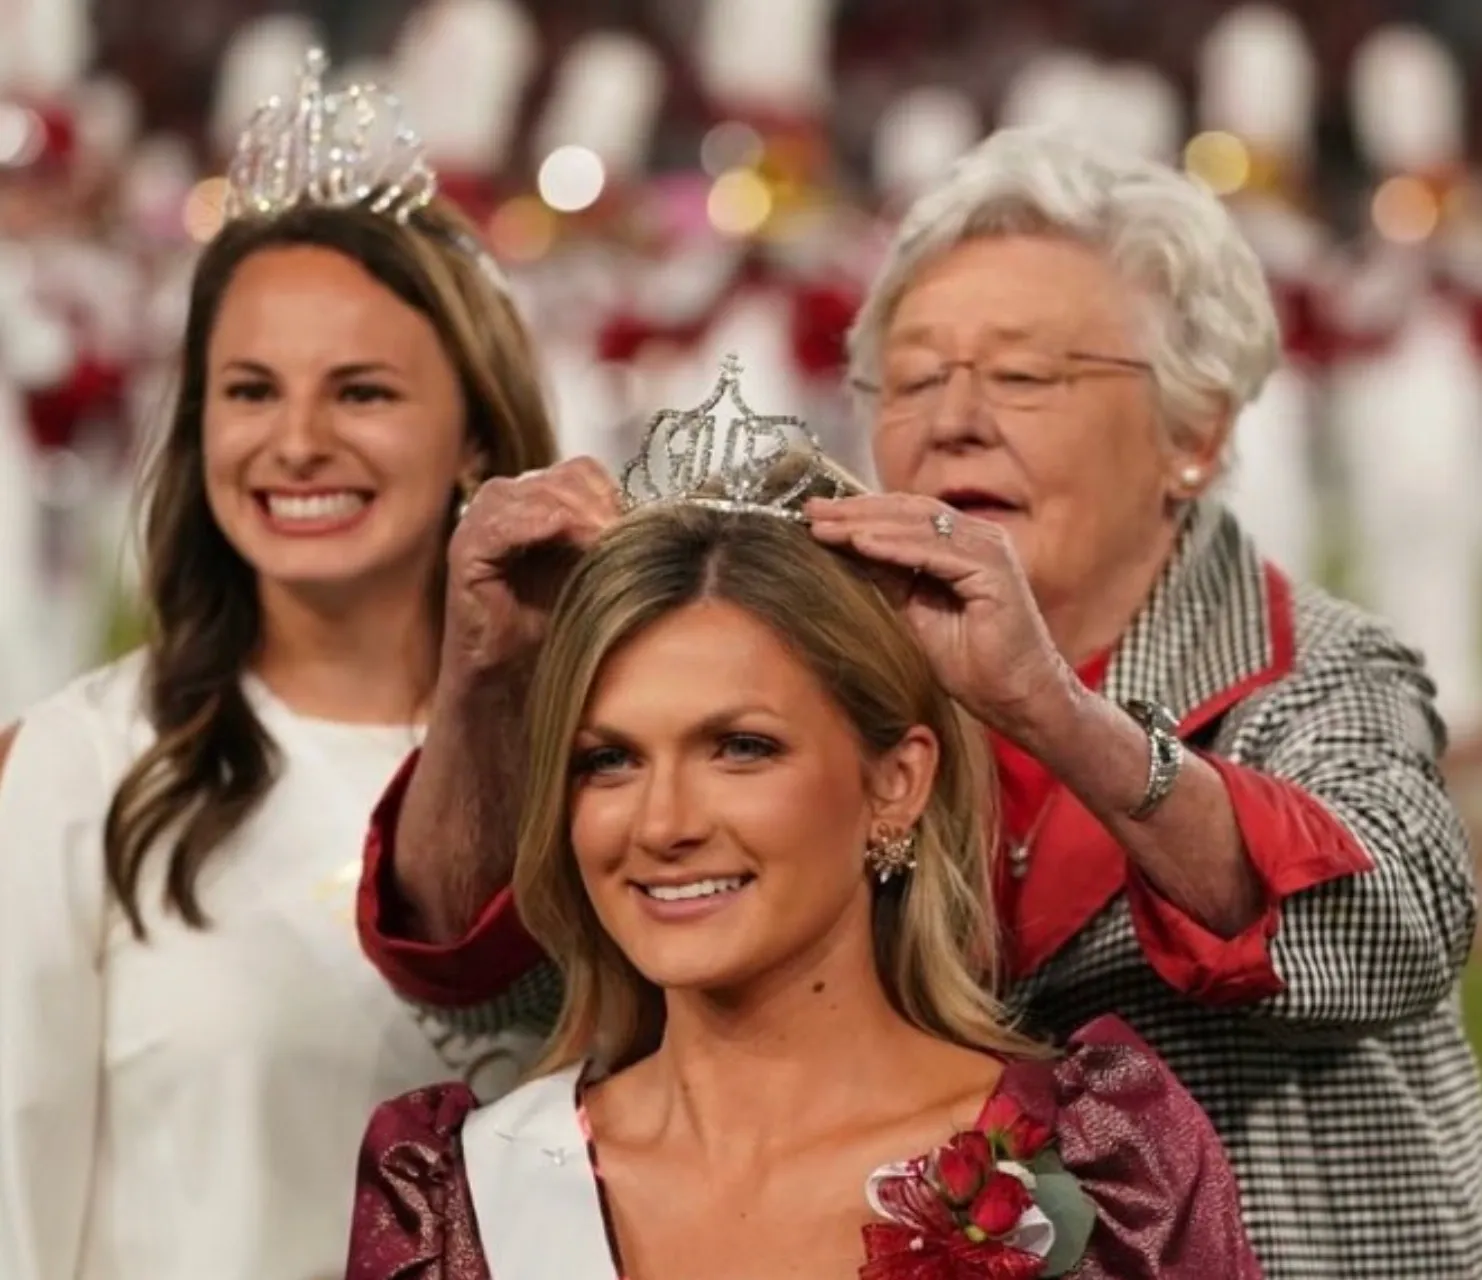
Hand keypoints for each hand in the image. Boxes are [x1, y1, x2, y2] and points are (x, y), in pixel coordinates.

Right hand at [442, 457, 622, 682]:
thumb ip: (610, 539)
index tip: (634, 524)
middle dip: (597, 504)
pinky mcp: (464, 549)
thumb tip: (656, 520)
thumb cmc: (551, 628)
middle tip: (622, 534)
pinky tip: (568, 536)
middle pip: (560, 478)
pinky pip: (501, 522)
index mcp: (537, 502)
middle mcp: (506, 503)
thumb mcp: (592, 571)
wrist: (513, 679)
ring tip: (602, 541)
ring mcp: (480, 522)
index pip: (580, 472)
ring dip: (575, 513)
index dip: (609, 493)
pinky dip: (539, 523)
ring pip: (534, 493)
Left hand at [805, 494, 1075, 745]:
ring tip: (825, 526)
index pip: (902, 516)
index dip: (857, 512)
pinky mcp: (994, 570)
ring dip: (866, 524)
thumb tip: (848, 554)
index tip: (814, 515)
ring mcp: (990, 549)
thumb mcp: (916, 613)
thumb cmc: (973, 664)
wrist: (1017, 698)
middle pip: (906, 512)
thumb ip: (890, 579)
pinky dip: (895, 546)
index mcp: (961, 544)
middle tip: (810, 511)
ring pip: (917, 525)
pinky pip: (935, 552)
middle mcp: (978, 538)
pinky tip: (861, 544)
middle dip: (854, 511)